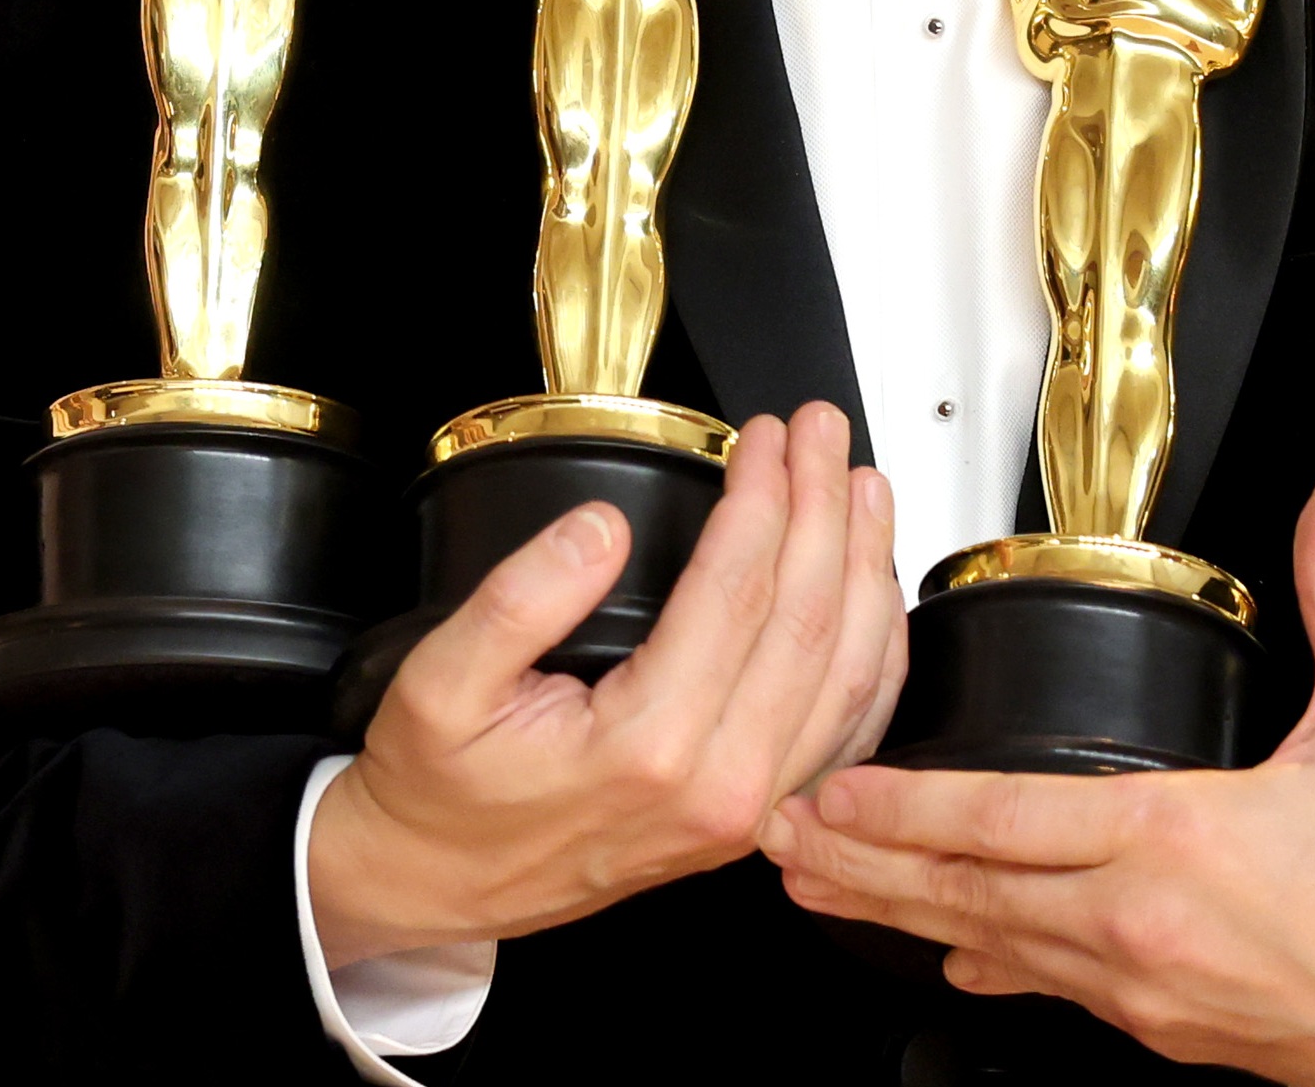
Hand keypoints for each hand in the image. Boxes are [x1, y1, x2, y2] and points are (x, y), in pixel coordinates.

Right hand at [306, 404, 907, 966]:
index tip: (760, 436)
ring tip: (865, 488)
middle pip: (809, 622)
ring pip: (847, 676)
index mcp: (649, 747)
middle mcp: (719, 787)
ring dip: (865, 569)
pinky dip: (875, 654)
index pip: (737, 591)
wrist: (439, 883)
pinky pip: (845, 732)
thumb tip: (602, 527)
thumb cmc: (440, 789)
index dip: (761, 497)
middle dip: (825, 508)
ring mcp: (746, 813)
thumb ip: (521, 599)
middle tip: (821, 431)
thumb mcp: (440, 681)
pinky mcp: (751, 819)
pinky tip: (874, 595)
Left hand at [760, 468, 1314, 1086]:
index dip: (905, 803)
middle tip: (772, 834)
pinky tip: (937, 950)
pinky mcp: (1162, 1029)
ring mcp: (1143, 989)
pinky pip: (1048, 987)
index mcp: (1179, 840)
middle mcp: (1140, 925)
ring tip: (815, 883)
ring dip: (895, 909)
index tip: (831, 787)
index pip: (1004, 816)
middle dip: (859, 860)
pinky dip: (983, 960)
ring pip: (989, 944)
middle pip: (965, 889)